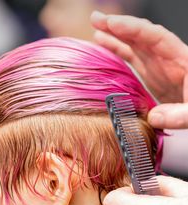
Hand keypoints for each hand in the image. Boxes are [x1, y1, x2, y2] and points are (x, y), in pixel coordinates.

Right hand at [91, 12, 187, 128]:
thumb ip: (178, 115)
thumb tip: (152, 117)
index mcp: (183, 60)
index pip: (155, 37)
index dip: (133, 29)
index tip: (112, 24)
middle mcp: (169, 60)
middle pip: (141, 37)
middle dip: (118, 27)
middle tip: (96, 18)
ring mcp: (160, 70)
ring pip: (135, 49)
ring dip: (116, 40)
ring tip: (96, 32)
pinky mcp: (155, 81)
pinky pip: (134, 64)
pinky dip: (120, 57)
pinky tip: (107, 53)